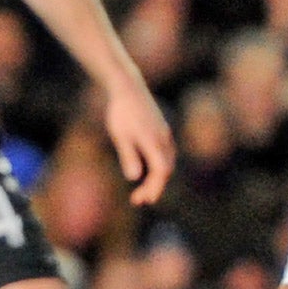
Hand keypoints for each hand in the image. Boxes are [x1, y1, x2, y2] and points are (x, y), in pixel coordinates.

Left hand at [104, 81, 174, 205]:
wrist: (128, 88)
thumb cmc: (121, 112)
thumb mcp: (120, 135)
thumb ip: (128, 155)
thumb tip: (134, 177)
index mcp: (154, 142)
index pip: (161, 172)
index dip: (154, 188)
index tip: (143, 200)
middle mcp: (164, 140)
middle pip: (165, 170)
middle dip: (154, 188)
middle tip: (138, 200)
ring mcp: (165, 135)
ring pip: (167, 162)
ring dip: (156, 179)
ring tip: (141, 191)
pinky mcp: (162, 131)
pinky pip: (165, 155)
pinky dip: (158, 167)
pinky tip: (146, 172)